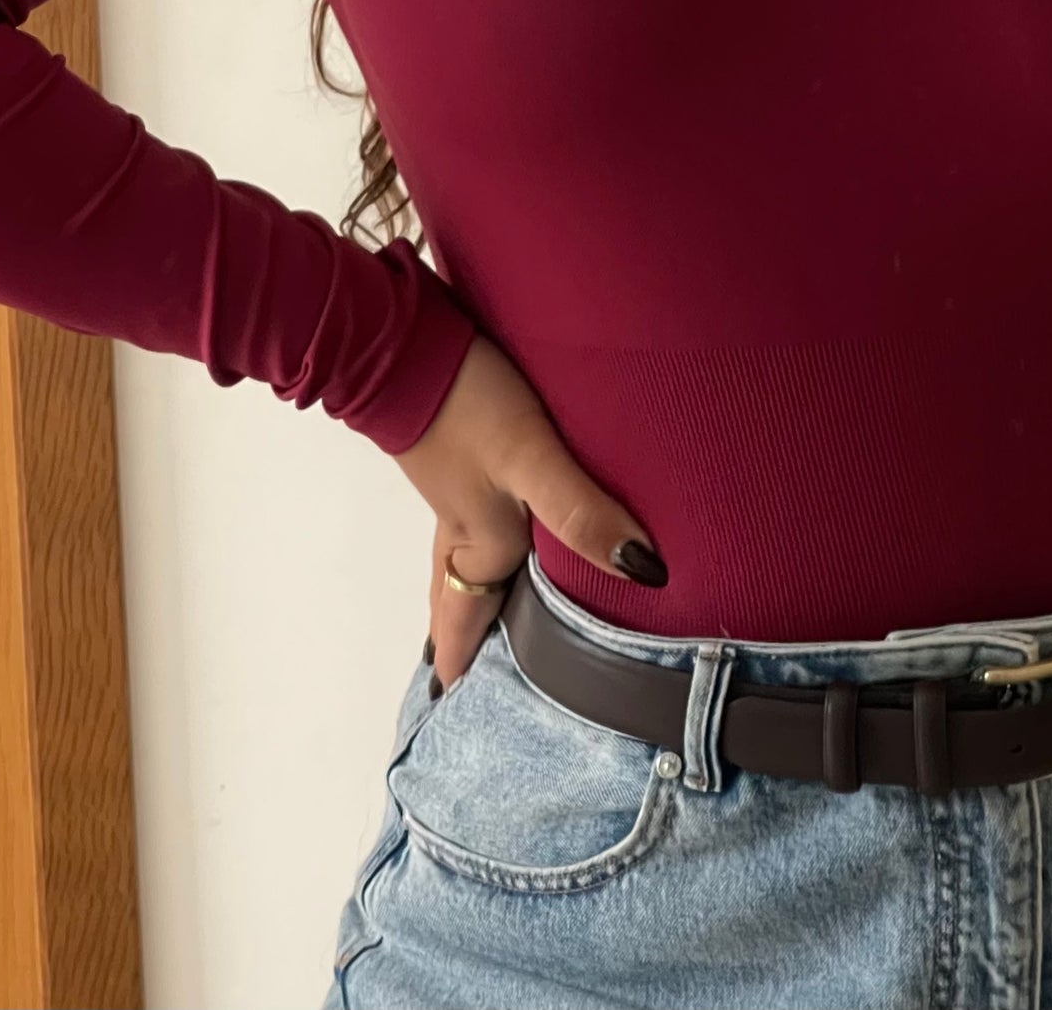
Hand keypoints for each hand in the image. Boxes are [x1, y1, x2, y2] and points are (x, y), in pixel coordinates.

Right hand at [391, 333, 666, 692]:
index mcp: (482, 542)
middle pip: (461, 598)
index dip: (463, 665)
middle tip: (465, 678)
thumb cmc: (466, 405)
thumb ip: (582, 512)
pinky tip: (497, 526)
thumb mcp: (531, 458)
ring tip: (482, 618)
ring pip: (463, 559)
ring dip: (471, 593)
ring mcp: (456, 488)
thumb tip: (647, 572)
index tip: (452, 708)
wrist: (404, 343)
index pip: (468, 622)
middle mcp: (464, 526)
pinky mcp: (457, 452)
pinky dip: (478, 544)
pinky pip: (469, 518)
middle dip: (465, 639)